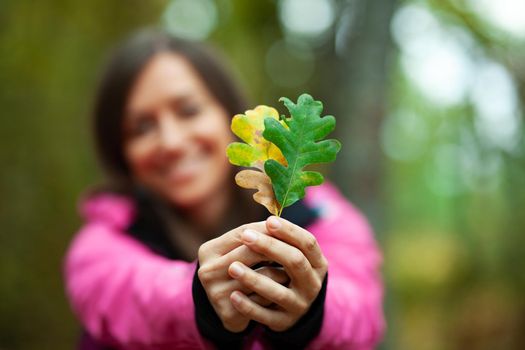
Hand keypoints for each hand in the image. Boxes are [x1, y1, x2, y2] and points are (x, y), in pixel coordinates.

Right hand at [197, 222, 289, 331]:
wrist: (227, 308)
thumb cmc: (239, 268)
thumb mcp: (241, 249)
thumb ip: (256, 234)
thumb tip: (280, 222)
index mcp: (208, 250)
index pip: (243, 232)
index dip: (268, 229)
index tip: (288, 229)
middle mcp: (207, 271)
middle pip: (251, 252)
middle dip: (276, 249)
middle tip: (298, 249)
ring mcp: (216, 294)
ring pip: (261, 276)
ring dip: (281, 272)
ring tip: (292, 272)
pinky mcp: (228, 314)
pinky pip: (262, 300)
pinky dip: (275, 293)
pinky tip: (284, 291)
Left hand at [227, 216, 327, 331]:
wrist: (292, 308)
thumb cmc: (288, 272)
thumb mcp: (293, 255)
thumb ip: (282, 239)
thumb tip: (266, 219)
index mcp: (318, 264)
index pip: (308, 243)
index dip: (289, 231)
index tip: (269, 220)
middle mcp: (312, 285)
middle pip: (294, 262)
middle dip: (270, 247)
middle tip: (246, 236)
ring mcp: (299, 305)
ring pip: (278, 291)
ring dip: (254, 278)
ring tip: (231, 267)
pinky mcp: (284, 322)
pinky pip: (265, 315)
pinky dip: (248, 305)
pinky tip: (233, 295)